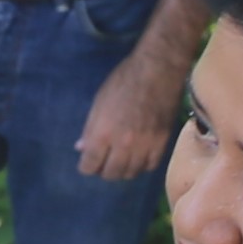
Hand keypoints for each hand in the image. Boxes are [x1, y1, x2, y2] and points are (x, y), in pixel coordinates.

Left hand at [76, 53, 181, 180]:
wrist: (158, 69)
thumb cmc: (123, 81)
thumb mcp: (99, 102)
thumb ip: (90, 129)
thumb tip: (81, 148)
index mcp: (103, 133)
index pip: (90, 166)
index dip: (86, 166)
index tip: (88, 161)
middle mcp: (123, 144)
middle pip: (110, 173)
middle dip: (103, 170)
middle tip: (104, 160)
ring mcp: (144, 145)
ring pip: (131, 172)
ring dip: (123, 169)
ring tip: (120, 159)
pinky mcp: (162, 142)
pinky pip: (150, 165)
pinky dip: (142, 164)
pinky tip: (138, 156)